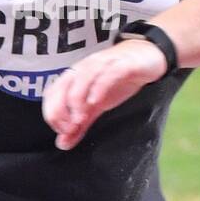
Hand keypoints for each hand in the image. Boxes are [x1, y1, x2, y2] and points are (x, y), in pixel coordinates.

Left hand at [41, 38, 168, 150]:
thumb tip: (63, 144)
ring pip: (83, 78)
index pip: (53, 93)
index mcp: (76, 77)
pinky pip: (108, 74)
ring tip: (80, 119)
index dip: (52, 112)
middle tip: (69, 128)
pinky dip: (99, 87)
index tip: (62, 131)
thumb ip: (80, 124)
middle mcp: (86, 68)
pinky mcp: (123, 65)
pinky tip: (96, 101)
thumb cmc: (118, 80)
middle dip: (61, 108)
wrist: (147, 56)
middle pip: (64, 85)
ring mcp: (103, 64)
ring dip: (78, 99)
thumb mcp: (97, 105)